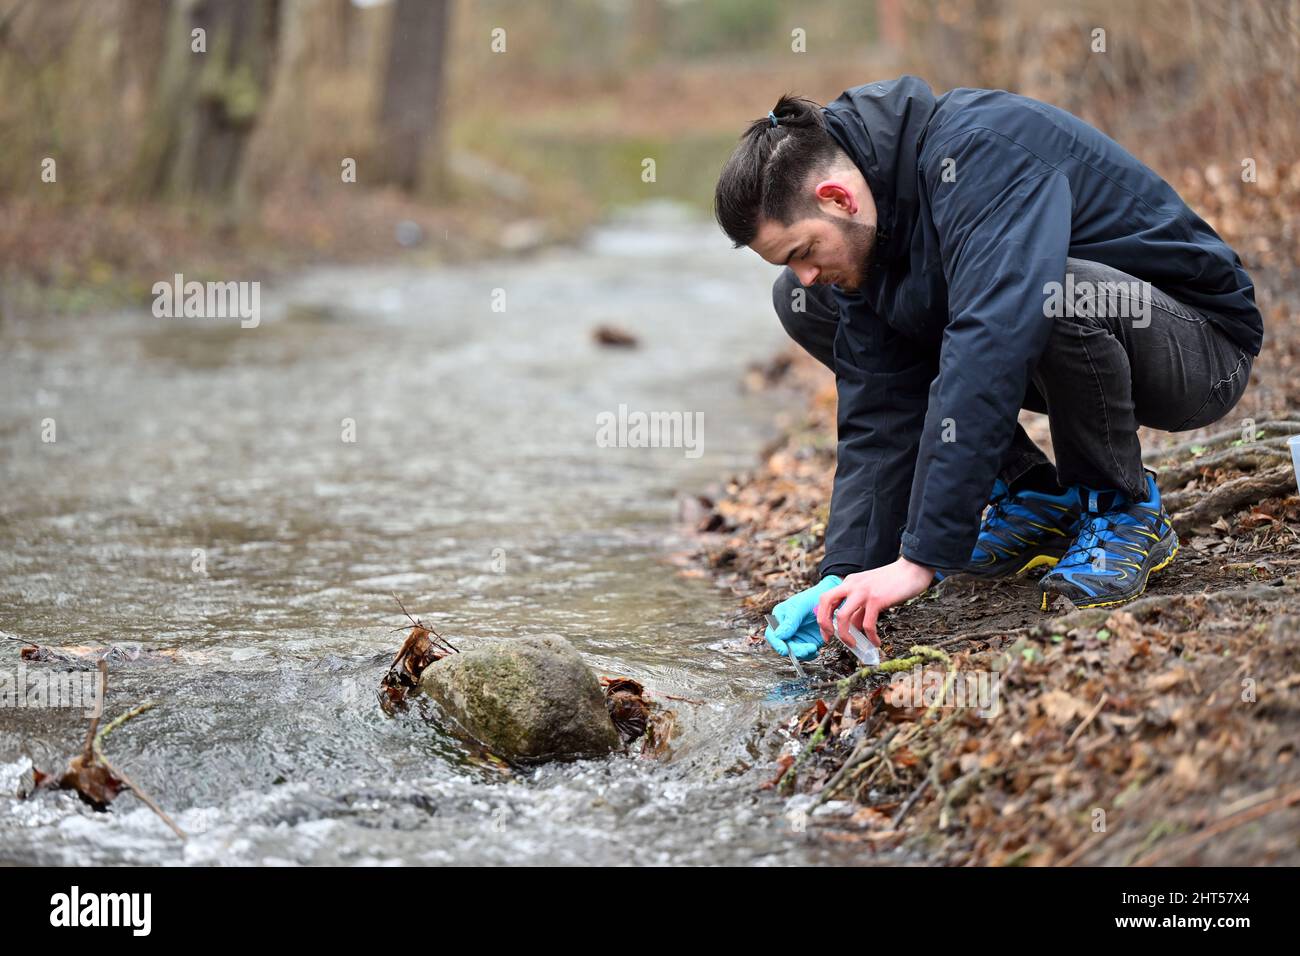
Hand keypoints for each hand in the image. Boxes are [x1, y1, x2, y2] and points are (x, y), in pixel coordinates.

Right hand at [763, 575, 842, 660]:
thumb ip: (790, 621)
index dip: (777, 644)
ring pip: (795, 652)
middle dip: (794, 651)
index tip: (786, 650)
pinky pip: (806, 653)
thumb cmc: (812, 598)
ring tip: (814, 648)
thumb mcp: (800, 607)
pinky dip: (810, 654)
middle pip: (784, 646)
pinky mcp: (807, 642)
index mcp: (779, 619)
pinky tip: (815, 650)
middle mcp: (785, 630)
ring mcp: (796, 637)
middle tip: (806, 650)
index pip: (772, 635)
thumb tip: (779, 636)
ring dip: (803, 653)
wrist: (829, 600)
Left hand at [815, 557, 933, 647]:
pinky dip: (870, 637)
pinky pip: (867, 624)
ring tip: (853, 645)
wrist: (912, 570)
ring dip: (845, 635)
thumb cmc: (894, 582)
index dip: (823, 616)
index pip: (827, 598)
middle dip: (824, 622)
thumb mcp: (871, 592)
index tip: (827, 633)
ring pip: (843, 616)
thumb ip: (860, 608)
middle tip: (830, 638)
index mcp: (849, 582)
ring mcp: (863, 592)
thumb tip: (853, 628)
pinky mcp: (876, 599)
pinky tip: (876, 642)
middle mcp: (852, 585)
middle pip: (826, 601)